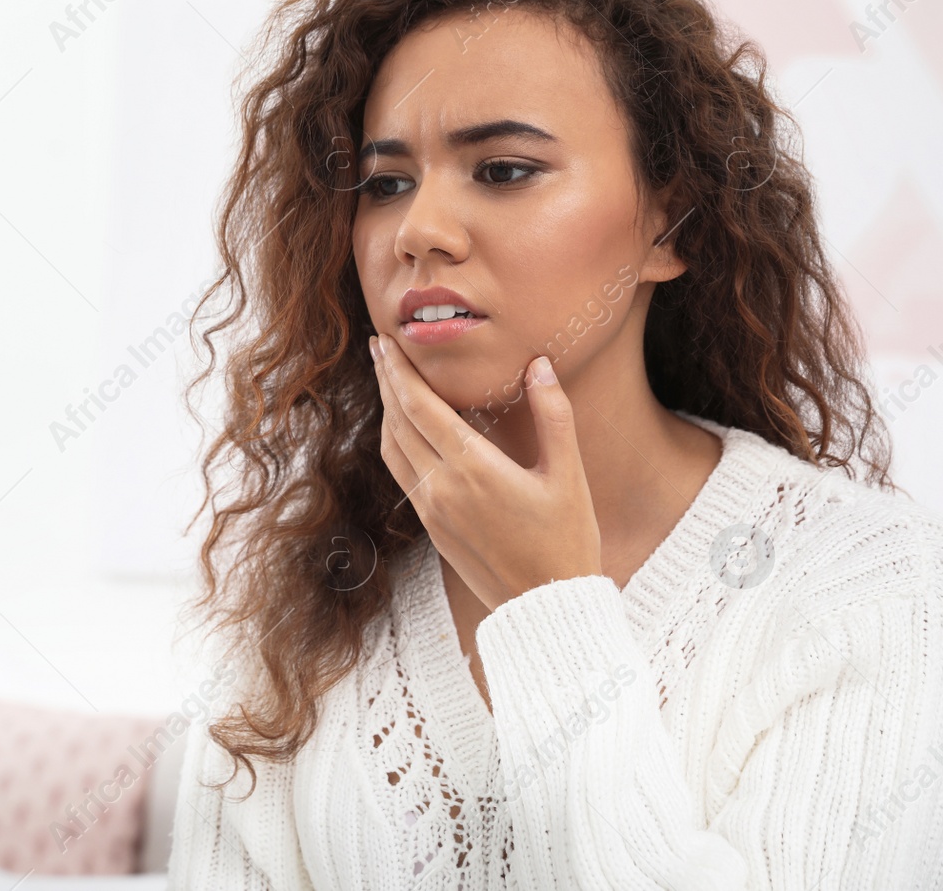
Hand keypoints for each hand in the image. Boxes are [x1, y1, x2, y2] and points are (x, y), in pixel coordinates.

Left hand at [370, 332, 602, 610]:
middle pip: (398, 421)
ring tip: (386, 379)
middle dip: (387, 380)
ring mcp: (431, 508)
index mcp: (473, 468)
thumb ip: (553, 415)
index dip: (400, 370)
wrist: (545, 607)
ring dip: (386, 410)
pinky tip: (402, 427)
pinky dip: (395, 441)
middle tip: (379, 346)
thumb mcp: (568, 475)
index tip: (387, 341)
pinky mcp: (431, 525)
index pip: (420, 406)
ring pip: (393, 448)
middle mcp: (442, 487)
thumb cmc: (566, 540)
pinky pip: (401, 472)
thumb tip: (539, 365)